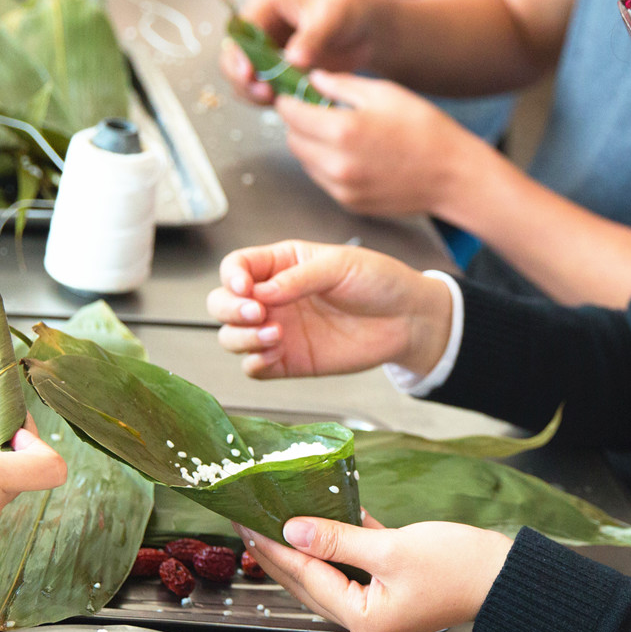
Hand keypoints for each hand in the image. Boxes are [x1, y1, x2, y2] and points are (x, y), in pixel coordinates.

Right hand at [208, 241, 452, 379]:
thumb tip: (262, 292)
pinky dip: (254, 362)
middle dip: (230, 309)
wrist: (408, 319)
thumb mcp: (340, 266)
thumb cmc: (378, 281)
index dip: (232, 277)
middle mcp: (273, 297)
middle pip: (222, 304)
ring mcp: (278, 330)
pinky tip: (276, 353)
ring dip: (242, 337)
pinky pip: (254, 367)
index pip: (236, 267)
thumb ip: (299, 278)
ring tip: (275, 334)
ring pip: (231, 336)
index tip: (247, 289)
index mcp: (281, 265)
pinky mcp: (290, 360)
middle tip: (257, 313)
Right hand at [220, 0, 380, 100]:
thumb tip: (293, 59)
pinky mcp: (276, 74)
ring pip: (244, 79)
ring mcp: (265, 54)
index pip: (238, 33)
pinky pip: (263, 90)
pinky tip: (287, 104)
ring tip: (276, 101)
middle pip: (233, 58)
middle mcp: (258, 30)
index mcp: (264, 7)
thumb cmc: (347, 12)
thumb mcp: (332, 17)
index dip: (238, 54)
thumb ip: (313, 37)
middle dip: (243, 79)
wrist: (364, 31)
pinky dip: (270, 100)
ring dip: (254, 93)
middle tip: (265, 94)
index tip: (250, 73)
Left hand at [241, 513, 511, 631]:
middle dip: (280, 553)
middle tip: (250, 523)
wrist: (507, 578)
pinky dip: (342, 543)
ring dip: (307, 548)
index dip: (276, 549)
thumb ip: (340, 540)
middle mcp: (367, 620)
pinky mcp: (395, 588)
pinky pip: (357, 565)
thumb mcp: (393, 549)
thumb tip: (295, 530)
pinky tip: (327, 517)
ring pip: (330, 574)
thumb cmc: (459, 568)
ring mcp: (381, 606)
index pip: (307, 579)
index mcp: (364, 619)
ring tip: (276, 523)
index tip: (250, 524)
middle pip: (311, 583)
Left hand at [275, 71, 482, 217]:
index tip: (295, 95)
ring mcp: (343, 188)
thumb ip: (342, 84)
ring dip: (312, 146)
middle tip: (319, 113)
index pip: (290, 113)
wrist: (454, 176)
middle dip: (299, 124)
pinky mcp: (351, 203)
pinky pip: (324, 180)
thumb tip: (313, 79)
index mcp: (342, 130)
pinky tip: (354, 155)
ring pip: (305, 162)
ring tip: (341, 134)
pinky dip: (328, 166)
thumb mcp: (385, 93)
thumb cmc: (427, 130)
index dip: (289, 100)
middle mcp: (336, 164)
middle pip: (292, 140)